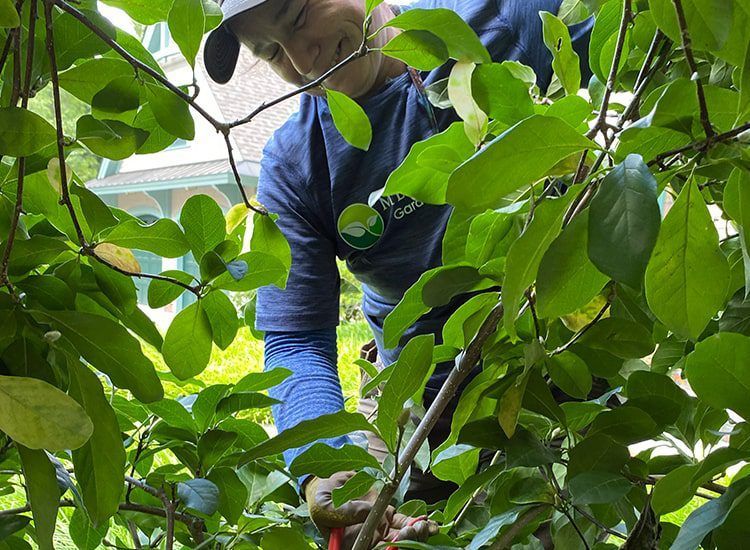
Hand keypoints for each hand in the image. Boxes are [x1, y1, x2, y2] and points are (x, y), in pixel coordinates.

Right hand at [305, 472, 437, 548]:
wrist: (330, 478)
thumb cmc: (320, 495)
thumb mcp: (322, 504)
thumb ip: (340, 511)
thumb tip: (366, 512)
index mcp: (350, 545)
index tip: (396, 543)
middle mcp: (367, 541)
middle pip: (391, 549)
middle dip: (406, 543)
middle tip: (415, 531)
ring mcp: (379, 529)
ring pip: (402, 539)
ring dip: (415, 535)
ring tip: (424, 526)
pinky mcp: (388, 515)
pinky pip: (405, 524)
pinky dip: (417, 524)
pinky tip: (428, 524)